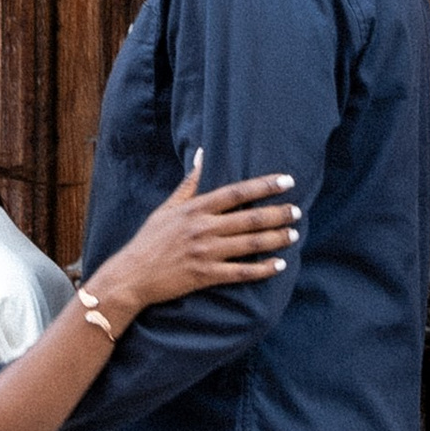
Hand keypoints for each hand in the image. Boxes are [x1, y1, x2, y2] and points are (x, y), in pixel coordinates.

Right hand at [92, 152, 298, 325]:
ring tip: (294, 234)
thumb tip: (202, 154)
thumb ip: (189, 183)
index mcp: (195, 209)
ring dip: (275, 239)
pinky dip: (262, 269)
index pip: (236, 193)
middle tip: (297, 211)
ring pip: (249, 244)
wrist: (132, 275)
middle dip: (277, 214)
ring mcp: (205, 253)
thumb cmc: (149, 240)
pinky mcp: (205, 275)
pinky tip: (278, 265)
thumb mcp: (167, 207)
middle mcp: (202, 228)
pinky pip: (240, 272)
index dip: (264, 186)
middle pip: (249, 218)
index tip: (286, 181)